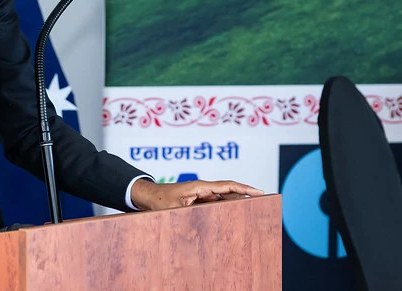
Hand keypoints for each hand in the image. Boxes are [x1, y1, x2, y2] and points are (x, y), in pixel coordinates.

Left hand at [130, 178, 263, 210]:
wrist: (146, 196)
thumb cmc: (158, 201)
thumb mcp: (174, 211)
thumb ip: (189, 216)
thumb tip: (202, 224)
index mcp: (200, 187)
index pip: (227, 186)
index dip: (245, 189)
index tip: (260, 192)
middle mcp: (202, 189)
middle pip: (229, 191)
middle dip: (246, 196)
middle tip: (264, 203)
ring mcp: (200, 194)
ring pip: (224, 198)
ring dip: (237, 203)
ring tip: (254, 211)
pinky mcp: (197, 200)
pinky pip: (216, 203)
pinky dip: (226, 208)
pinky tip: (235, 217)